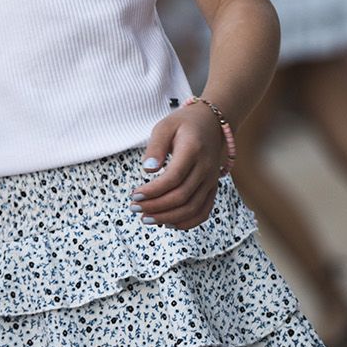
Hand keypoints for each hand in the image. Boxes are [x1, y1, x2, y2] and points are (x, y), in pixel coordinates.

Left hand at [131, 104, 226, 229]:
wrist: (212, 123)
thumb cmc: (183, 124)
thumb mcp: (164, 126)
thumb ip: (155, 146)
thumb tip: (148, 169)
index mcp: (193, 151)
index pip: (173, 178)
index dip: (153, 191)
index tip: (134, 195)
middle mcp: (206, 169)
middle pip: (182, 196)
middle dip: (156, 207)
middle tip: (134, 208)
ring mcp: (211, 181)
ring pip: (193, 208)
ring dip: (168, 218)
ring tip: (146, 219)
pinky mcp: (213, 188)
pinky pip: (204, 211)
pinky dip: (187, 222)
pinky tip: (168, 223)